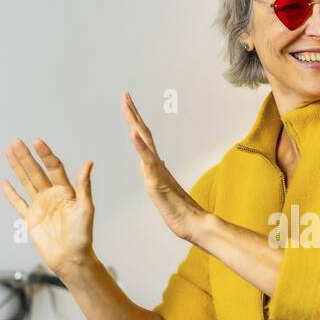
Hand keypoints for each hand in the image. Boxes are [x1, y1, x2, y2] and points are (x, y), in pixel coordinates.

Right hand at [2, 139, 95, 274]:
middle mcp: (52, 196)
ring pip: (26, 182)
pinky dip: (10, 193)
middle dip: (26, 157)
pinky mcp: (31, 219)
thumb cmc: (83, 236)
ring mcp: (40, 206)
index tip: (37, 142)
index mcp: (66, 192)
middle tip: (16, 142)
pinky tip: (4, 181)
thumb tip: (89, 163)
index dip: (45, 155)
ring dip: (17, 168)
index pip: (54, 168)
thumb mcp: (86, 209)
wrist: (71, 259)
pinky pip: (18, 203)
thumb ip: (84, 186)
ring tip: (9, 152)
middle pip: (36, 172)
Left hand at [121, 92, 207, 243]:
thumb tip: (159, 161)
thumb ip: (161, 174)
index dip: (135, 122)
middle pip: (143, 134)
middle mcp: (156, 165)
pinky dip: (140, 146)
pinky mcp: (157, 181)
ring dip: (134, 122)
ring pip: (144, 142)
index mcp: (155, 167)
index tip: (128, 105)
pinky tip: (132, 133)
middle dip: (132, 114)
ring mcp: (157, 171)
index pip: (143, 140)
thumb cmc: (180, 211)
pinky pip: (148, 161)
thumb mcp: (165, 189)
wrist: (194, 224)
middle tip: (125, 95)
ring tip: (127, 105)